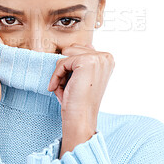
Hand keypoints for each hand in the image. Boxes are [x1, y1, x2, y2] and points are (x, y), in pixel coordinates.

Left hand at [47, 43, 114, 157]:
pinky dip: (56, 77)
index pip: (79, 49)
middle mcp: (106, 57)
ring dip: (61, 73)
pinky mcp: (86, 61)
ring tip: (65, 88)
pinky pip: (61, 63)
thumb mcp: (84, 76)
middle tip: (69, 87)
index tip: (73, 84)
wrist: (81, 118)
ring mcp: (98, 58)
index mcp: (107, 59)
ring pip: (65, 55)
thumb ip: (84, 58)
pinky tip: (57, 89)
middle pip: (71, 50)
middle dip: (66, 68)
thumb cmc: (79, 100)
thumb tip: (80, 45)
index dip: (71, 67)